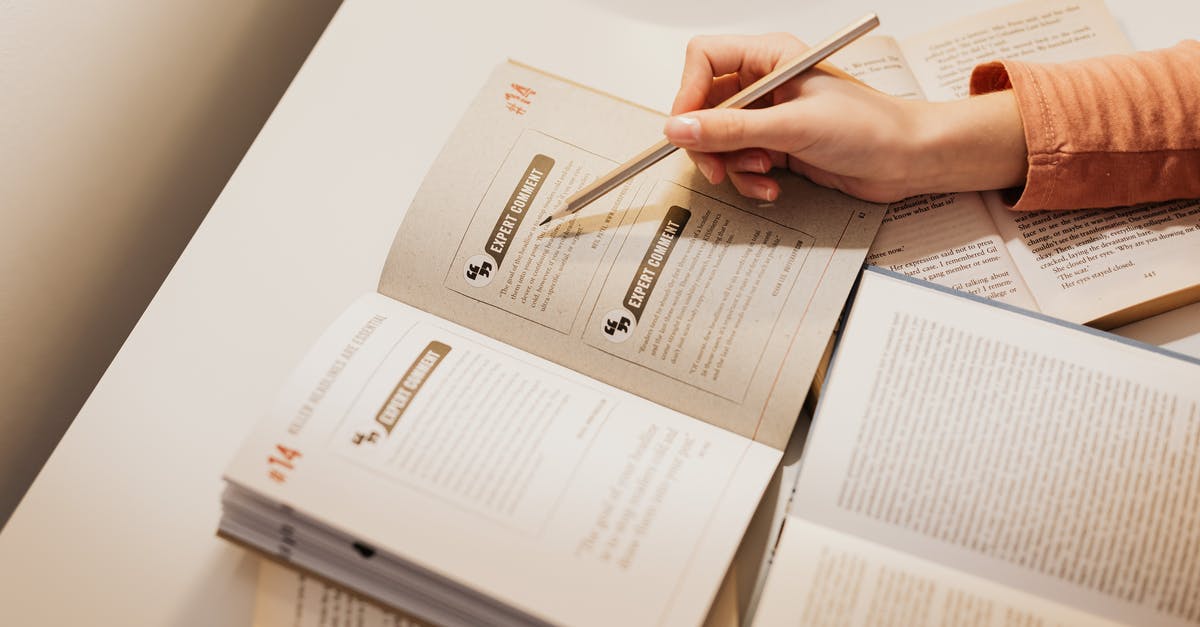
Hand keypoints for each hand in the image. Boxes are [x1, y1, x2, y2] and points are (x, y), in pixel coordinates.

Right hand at [665, 33, 1026, 202]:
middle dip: (709, 141)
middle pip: (705, 107)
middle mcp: (766, 84)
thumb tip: (681, 128)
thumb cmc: (871, 127)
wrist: (908, 160)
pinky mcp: (778, 147)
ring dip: (733, 165)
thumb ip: (732, 130)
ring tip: (761, 172)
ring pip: (720, 141)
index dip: (688, 93)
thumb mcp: (793, 127)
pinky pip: (741, 163)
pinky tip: (772, 185)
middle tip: (718, 166)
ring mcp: (771, 117)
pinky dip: (750, 180)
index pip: (704, 60)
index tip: (687, 127)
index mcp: (770, 57)